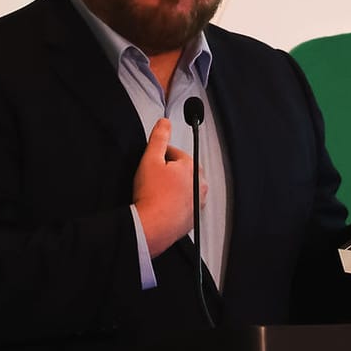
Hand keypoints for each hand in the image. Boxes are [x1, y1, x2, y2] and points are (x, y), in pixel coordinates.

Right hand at [132, 118, 205, 257]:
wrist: (152, 226)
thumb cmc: (151, 195)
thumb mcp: (150, 159)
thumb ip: (159, 138)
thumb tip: (165, 123)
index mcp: (192, 168)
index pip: (175, 154)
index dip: (159, 157)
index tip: (150, 164)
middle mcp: (200, 185)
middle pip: (181, 172)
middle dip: (168, 173)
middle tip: (152, 180)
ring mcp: (198, 204)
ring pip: (183, 189)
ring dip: (172, 189)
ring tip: (156, 194)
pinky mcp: (192, 219)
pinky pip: (182, 206)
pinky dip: (174, 204)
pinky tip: (160, 206)